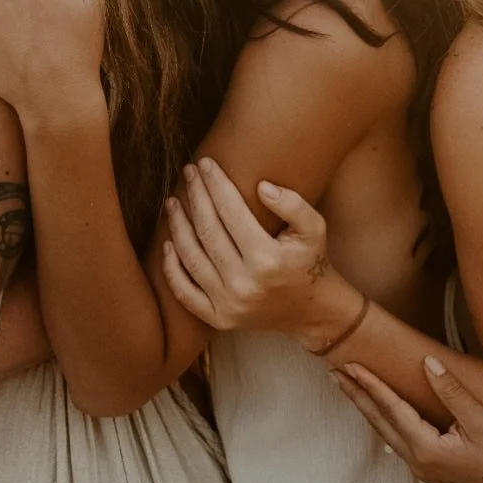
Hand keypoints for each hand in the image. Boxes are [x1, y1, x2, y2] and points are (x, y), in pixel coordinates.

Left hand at [160, 159, 359, 345]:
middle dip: (195, 197)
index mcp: (267, 259)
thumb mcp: (315, 229)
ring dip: (177, 226)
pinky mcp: (218, 319)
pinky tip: (166, 244)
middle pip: (207, 231)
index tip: (205, 163)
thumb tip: (262, 186)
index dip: (216, 184)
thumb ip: (293, 204)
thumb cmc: (311, 262)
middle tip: (188, 173)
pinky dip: (171, 268)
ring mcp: (228, 304)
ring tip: (173, 203)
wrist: (313, 312)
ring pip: (191, 258)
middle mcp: (244, 283)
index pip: (231, 212)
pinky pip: (184, 292)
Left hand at [337, 357, 482, 482]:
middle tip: (336, 373)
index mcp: (426, 447)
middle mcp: (417, 460)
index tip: (351, 365)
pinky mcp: (428, 469)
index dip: (371, 384)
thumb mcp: (481, 421)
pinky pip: (396, 441)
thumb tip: (428, 364)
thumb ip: (452, 392)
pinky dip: (383, 422)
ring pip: (385, 432)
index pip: (391, 408)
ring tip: (351, 388)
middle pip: (379, 421)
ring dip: (367, 409)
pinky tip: (380, 414)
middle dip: (357, 396)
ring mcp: (420, 467)